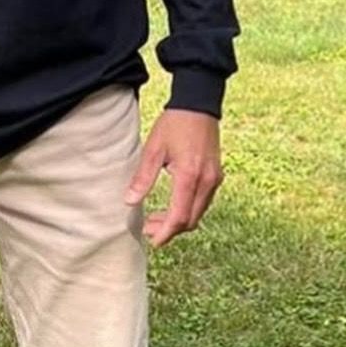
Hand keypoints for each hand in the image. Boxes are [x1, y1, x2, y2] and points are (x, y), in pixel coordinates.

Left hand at [123, 108, 223, 248]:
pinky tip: (173, 204)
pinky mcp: (216, 175)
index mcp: (189, 177)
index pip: (179, 217)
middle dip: (170, 229)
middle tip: (148, 229)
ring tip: (156, 218)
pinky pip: (204, 201)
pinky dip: (188, 209)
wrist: (198, 105)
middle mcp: (206, 182)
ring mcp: (215, 179)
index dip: (165, 233)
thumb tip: (129, 201)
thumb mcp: (153, 148)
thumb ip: (143, 177)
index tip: (152, 241)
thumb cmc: (174, 124)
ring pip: (198, 212)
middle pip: (190, 220)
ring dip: (179, 220)